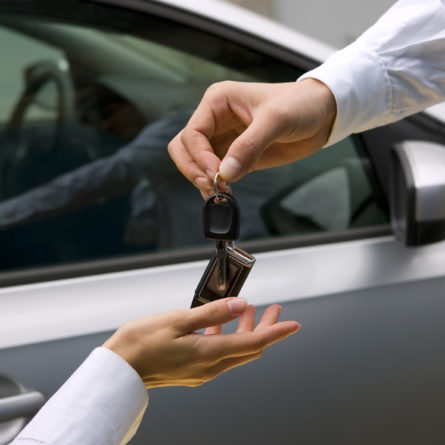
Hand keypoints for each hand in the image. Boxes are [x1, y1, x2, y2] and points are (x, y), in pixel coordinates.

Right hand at [103, 298, 299, 387]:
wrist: (118, 371)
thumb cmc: (140, 344)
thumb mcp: (178, 320)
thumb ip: (212, 313)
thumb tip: (239, 305)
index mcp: (208, 354)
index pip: (254, 344)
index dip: (276, 332)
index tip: (292, 324)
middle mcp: (209, 367)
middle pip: (249, 348)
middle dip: (265, 328)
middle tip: (273, 308)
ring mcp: (201, 371)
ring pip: (236, 351)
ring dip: (246, 331)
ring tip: (247, 309)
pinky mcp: (193, 370)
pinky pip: (220, 354)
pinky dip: (228, 337)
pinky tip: (220, 324)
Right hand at [168, 79, 335, 196]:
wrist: (321, 115)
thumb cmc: (300, 105)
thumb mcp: (276, 119)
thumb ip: (250, 145)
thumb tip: (225, 173)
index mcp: (218, 102)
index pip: (193, 132)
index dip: (200, 156)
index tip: (217, 173)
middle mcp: (215, 120)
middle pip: (184, 147)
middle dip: (194, 168)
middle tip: (213, 185)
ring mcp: (223, 139)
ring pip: (194, 162)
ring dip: (201, 179)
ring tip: (220, 193)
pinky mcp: (234, 156)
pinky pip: (213, 172)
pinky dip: (214, 185)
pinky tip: (225, 193)